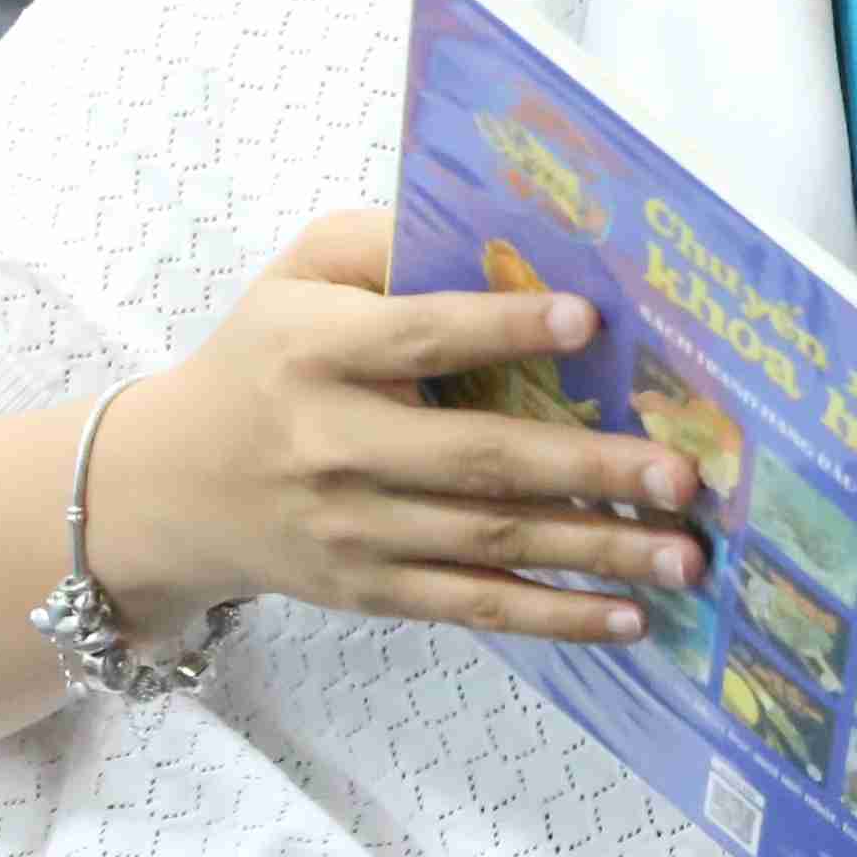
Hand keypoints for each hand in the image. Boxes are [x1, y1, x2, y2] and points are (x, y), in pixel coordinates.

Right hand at [103, 208, 701, 642]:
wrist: (169, 486)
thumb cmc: (263, 359)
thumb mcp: (297, 278)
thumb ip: (383, 245)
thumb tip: (500, 239)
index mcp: (315, 352)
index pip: (418, 337)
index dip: (502, 329)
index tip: (589, 320)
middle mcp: (332, 445)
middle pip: (477, 459)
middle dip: (589, 468)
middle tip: (682, 475)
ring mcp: (353, 529)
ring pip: (491, 542)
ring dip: (599, 551)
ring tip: (686, 555)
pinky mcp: (369, 591)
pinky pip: (475, 606)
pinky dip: (555, 617)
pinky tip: (629, 617)